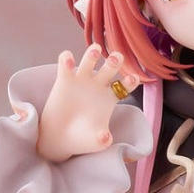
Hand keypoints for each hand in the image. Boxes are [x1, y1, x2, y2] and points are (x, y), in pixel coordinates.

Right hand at [36, 45, 139, 162]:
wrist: (60, 139)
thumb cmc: (82, 139)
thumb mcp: (95, 142)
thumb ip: (102, 140)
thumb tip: (105, 138)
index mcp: (111, 97)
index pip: (125, 85)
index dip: (130, 81)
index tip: (133, 78)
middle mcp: (98, 85)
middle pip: (111, 66)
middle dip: (115, 60)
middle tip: (116, 59)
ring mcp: (82, 80)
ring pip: (90, 59)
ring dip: (93, 53)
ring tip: (96, 50)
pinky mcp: (64, 79)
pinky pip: (66, 63)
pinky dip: (66, 59)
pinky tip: (67, 61)